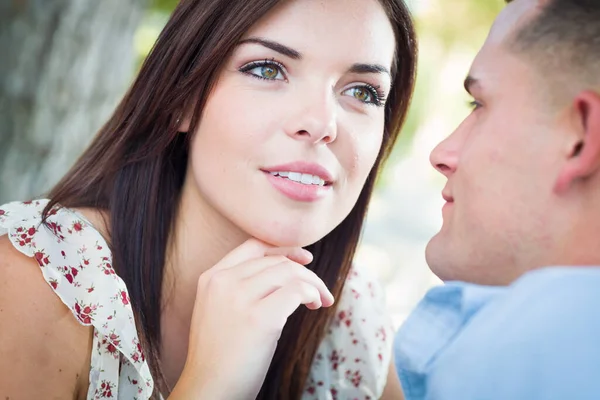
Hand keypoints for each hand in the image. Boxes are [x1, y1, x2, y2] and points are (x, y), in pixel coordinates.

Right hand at [170, 238, 334, 398]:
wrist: (208, 389)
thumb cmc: (219, 356)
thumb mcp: (219, 309)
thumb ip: (240, 288)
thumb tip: (285, 275)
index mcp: (211, 277)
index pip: (253, 246)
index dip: (283, 249)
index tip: (304, 258)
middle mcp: (223, 282)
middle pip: (277, 261)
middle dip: (305, 272)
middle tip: (319, 291)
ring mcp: (239, 297)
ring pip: (290, 272)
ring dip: (313, 284)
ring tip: (320, 301)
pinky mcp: (259, 317)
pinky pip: (297, 291)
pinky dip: (312, 294)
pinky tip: (314, 306)